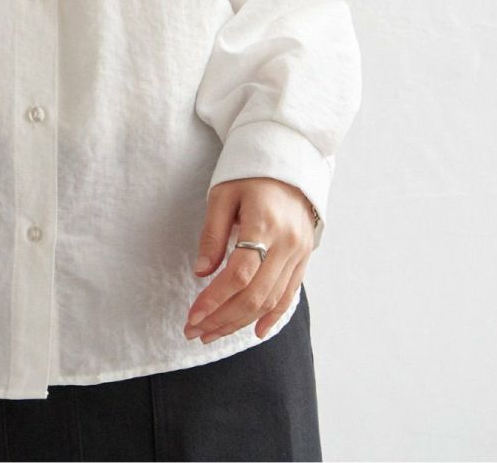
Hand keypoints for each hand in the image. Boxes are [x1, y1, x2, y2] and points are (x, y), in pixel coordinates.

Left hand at [183, 177, 313, 345]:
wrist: (289, 162)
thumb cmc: (249, 175)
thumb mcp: (223, 195)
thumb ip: (212, 233)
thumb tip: (201, 273)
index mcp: (264, 224)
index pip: (239, 274)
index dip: (215, 299)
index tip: (192, 315)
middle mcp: (286, 243)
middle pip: (255, 294)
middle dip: (222, 318)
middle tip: (194, 332)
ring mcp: (298, 253)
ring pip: (270, 300)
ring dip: (240, 321)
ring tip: (212, 332)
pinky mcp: (303, 258)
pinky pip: (289, 295)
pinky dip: (272, 316)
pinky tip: (255, 332)